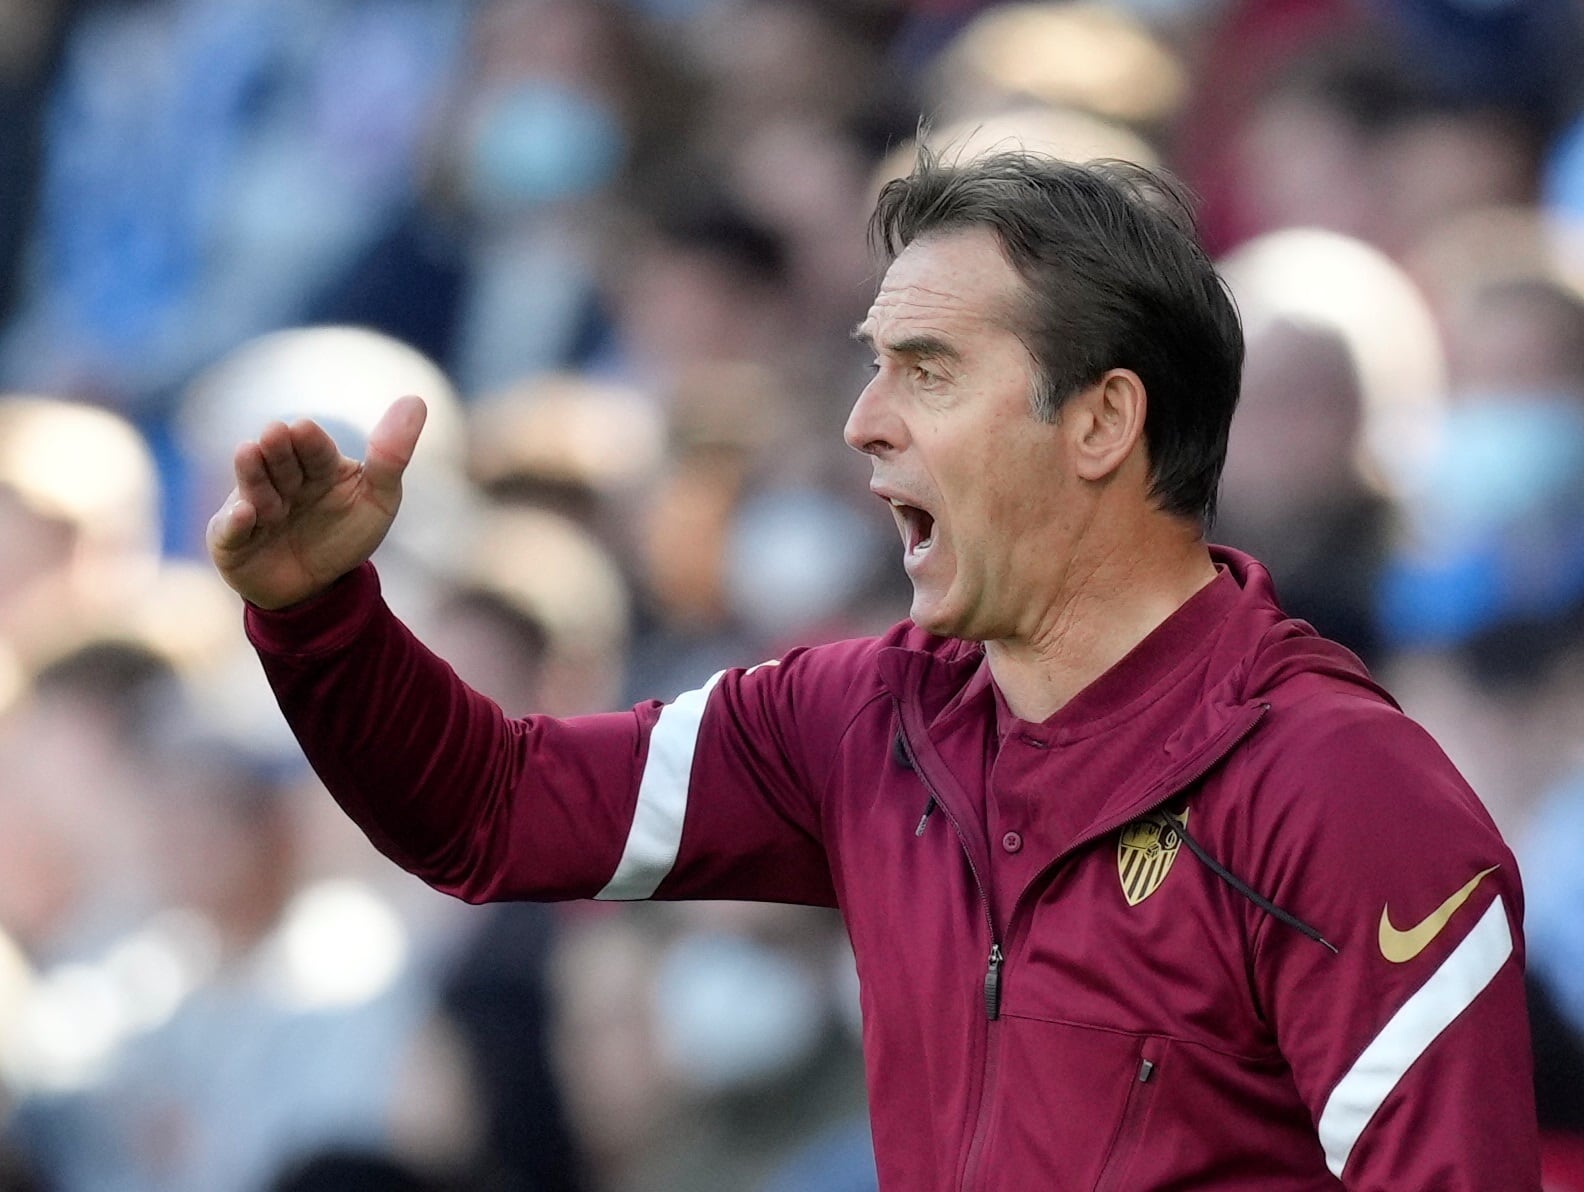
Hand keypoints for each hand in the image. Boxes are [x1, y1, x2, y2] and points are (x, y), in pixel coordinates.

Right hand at [207, 395, 427, 608]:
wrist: (317, 588)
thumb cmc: (346, 535)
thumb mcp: (379, 499)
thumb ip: (392, 456)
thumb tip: (415, 399)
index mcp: (318, 467)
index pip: (315, 448)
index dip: (310, 440)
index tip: (305, 428)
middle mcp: (282, 481)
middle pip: (280, 462)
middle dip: (279, 449)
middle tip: (277, 433)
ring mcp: (254, 507)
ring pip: (254, 488)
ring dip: (253, 473)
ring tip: (249, 452)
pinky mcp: (232, 539)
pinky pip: (230, 530)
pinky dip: (235, 522)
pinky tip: (244, 513)